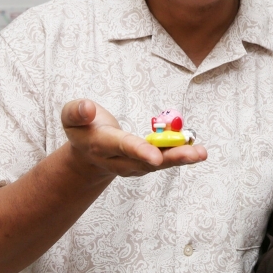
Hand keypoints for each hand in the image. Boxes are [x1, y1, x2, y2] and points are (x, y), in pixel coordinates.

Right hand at [61, 99, 206, 180]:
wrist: (87, 154)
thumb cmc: (82, 129)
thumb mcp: (70, 117)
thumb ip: (76, 112)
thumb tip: (88, 108)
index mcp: (102, 146)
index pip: (123, 147)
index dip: (139, 151)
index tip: (155, 156)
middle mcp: (120, 159)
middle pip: (147, 160)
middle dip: (171, 158)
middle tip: (194, 154)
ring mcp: (134, 164)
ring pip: (159, 164)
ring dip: (182, 158)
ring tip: (202, 153)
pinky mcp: (146, 163)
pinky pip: (165, 160)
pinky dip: (181, 155)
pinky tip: (198, 150)